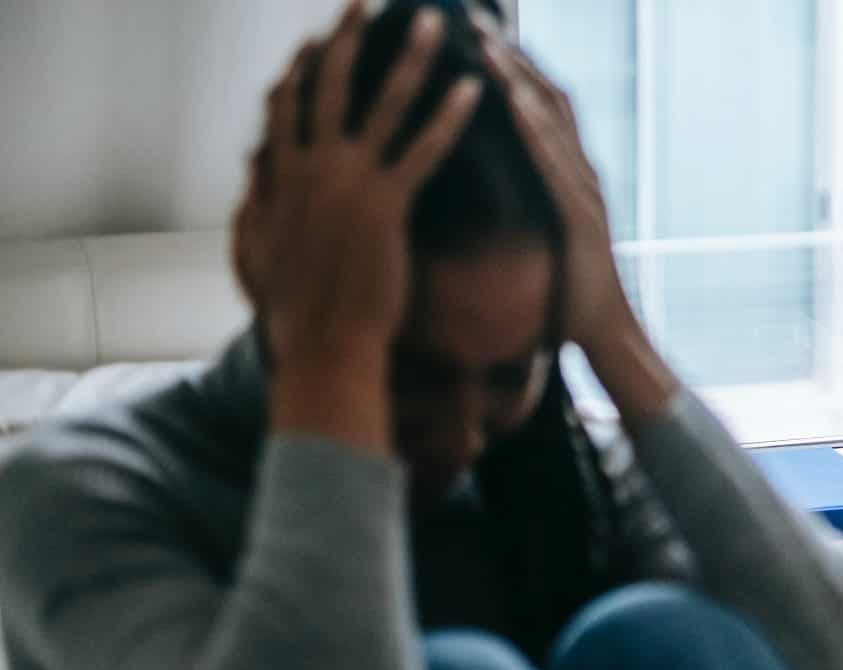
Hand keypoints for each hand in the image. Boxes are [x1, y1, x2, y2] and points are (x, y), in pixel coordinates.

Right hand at [235, 1, 479, 445]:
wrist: (322, 345)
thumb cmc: (291, 312)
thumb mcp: (255, 250)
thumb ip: (255, 203)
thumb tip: (252, 171)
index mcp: (280, 177)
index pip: (287, 106)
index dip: (303, 70)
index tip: (316, 42)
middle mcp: (311, 168)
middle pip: (329, 85)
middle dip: (348, 37)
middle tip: (366, 1)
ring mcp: (348, 183)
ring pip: (382, 104)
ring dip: (409, 59)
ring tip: (433, 24)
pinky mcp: (386, 206)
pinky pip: (423, 150)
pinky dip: (448, 117)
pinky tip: (472, 91)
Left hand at [480, 32, 635, 349]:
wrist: (605, 336)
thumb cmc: (567, 295)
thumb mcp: (537, 238)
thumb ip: (521, 206)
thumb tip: (482, 189)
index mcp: (568, 176)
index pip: (540, 105)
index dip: (511, 66)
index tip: (475, 32)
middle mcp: (582, 174)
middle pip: (547, 97)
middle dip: (511, 55)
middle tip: (473, 17)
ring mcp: (586, 193)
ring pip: (552, 122)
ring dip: (519, 79)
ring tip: (486, 43)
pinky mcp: (582, 218)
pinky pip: (555, 164)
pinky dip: (535, 129)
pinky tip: (512, 101)